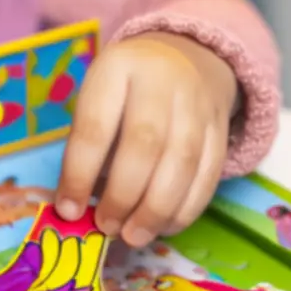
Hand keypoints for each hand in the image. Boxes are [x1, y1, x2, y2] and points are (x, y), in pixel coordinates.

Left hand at [56, 32, 237, 246]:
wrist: (187, 55)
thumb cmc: (128, 84)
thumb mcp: (98, 95)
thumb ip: (87, 144)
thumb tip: (76, 205)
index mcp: (117, 68)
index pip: (95, 126)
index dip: (80, 174)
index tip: (69, 209)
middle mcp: (161, 82)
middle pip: (144, 144)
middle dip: (123, 195)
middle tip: (106, 226)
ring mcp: (197, 104)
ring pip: (182, 163)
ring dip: (156, 210)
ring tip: (133, 236)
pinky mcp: (221, 128)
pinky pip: (209, 174)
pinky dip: (186, 209)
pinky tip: (164, 226)